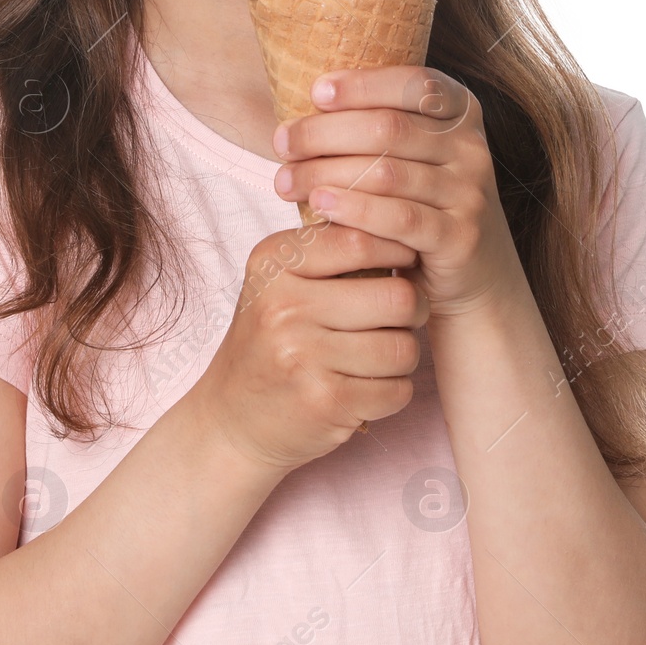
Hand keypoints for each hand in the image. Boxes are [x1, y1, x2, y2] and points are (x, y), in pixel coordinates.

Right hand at [190, 221, 428, 474]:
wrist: (231, 418)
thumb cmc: (268, 341)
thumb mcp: (279, 281)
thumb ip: (328, 250)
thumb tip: (397, 226)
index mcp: (273, 263)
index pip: (358, 240)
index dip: (397, 247)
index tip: (406, 258)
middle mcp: (284, 306)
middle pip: (395, 296)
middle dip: (414, 306)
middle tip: (406, 313)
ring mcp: (303, 357)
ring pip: (402, 347)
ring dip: (405, 353)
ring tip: (386, 351)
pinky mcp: (325, 402)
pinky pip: (396, 390)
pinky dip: (394, 390)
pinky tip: (371, 385)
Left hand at [271, 66, 522, 320]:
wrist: (476, 273)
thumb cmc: (422, 202)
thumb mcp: (412, 155)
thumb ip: (377, 125)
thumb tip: (304, 102)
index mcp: (461, 112)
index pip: (413, 84)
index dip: (364, 85)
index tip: (316, 92)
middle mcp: (471, 147)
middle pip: (389, 128)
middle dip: (326, 133)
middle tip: (282, 143)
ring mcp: (470, 193)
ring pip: (388, 173)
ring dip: (327, 174)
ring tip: (285, 181)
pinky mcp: (461, 237)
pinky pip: (401, 218)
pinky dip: (355, 209)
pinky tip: (321, 207)